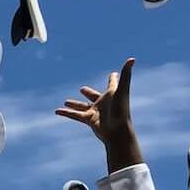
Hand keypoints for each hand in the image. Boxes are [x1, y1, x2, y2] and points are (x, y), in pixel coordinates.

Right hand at [54, 57, 142, 172]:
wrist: (117, 131)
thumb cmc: (121, 109)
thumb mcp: (122, 90)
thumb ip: (126, 74)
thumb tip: (132, 58)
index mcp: (112, 94)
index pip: (112, 83)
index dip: (113, 78)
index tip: (114, 74)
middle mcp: (104, 103)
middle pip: (94, 96)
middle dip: (89, 93)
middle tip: (82, 89)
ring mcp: (96, 112)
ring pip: (82, 106)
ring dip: (74, 104)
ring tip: (66, 101)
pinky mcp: (89, 120)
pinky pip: (75, 115)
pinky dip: (66, 113)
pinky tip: (57, 111)